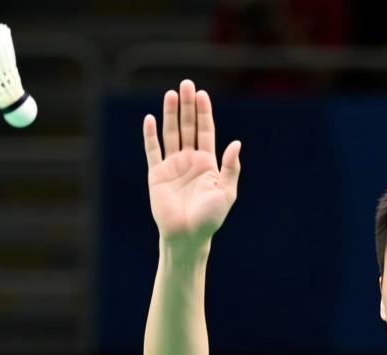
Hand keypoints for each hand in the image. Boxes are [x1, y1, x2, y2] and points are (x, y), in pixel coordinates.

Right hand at [142, 79, 241, 242]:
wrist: (188, 236)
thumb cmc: (210, 218)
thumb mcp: (226, 192)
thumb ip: (231, 168)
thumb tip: (236, 143)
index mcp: (207, 164)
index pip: (205, 132)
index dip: (204, 113)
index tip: (202, 95)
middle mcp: (189, 161)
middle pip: (188, 127)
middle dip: (188, 106)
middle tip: (187, 84)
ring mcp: (172, 166)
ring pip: (171, 134)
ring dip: (171, 114)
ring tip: (171, 94)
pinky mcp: (156, 174)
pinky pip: (152, 151)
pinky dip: (150, 135)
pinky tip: (150, 119)